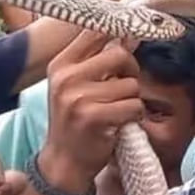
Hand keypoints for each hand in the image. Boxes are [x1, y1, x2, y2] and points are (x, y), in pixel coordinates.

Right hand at [42, 30, 142, 191]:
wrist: (64, 162)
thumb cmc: (76, 120)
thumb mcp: (75, 85)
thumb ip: (98, 60)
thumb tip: (130, 36)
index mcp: (60, 64)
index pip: (95, 32)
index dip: (119, 34)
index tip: (131, 40)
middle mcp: (66, 78)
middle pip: (120, 55)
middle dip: (130, 71)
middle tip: (122, 89)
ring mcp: (78, 98)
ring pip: (131, 84)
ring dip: (132, 99)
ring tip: (116, 111)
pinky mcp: (93, 117)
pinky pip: (134, 106)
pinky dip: (135, 116)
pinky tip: (119, 123)